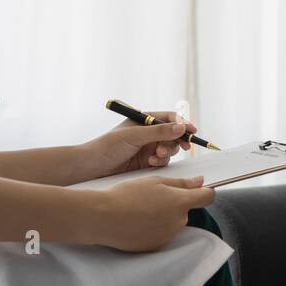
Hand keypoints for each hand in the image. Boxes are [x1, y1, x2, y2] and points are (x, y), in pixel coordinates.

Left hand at [78, 110, 198, 179]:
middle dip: (175, 141)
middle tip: (179, 147)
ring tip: (156, 156)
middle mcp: (148, 133)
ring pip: (170, 148)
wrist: (93, 166)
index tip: (192, 131)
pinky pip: (163, 161)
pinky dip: (160, 162)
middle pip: (173, 134)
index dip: (182, 123)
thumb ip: (159, 132)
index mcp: (144, 120)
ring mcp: (148, 147)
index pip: (169, 118)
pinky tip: (150, 163)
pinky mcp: (147, 161)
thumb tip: (181, 127)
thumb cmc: (108, 146)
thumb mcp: (135, 136)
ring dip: (167, 152)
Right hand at [92, 174, 215, 251]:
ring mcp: (168, 236)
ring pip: (173, 222)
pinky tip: (137, 222)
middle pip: (185, 210)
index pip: (207, 197)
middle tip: (152, 196)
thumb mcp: (155, 181)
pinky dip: (154, 228)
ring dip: (164, 216)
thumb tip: (201, 182)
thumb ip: (181, 183)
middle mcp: (178, 222)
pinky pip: (161, 234)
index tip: (198, 188)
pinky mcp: (156, 246)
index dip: (205, 191)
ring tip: (141, 209)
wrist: (103, 218)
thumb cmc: (127, 195)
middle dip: (175, 203)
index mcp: (180, 203)